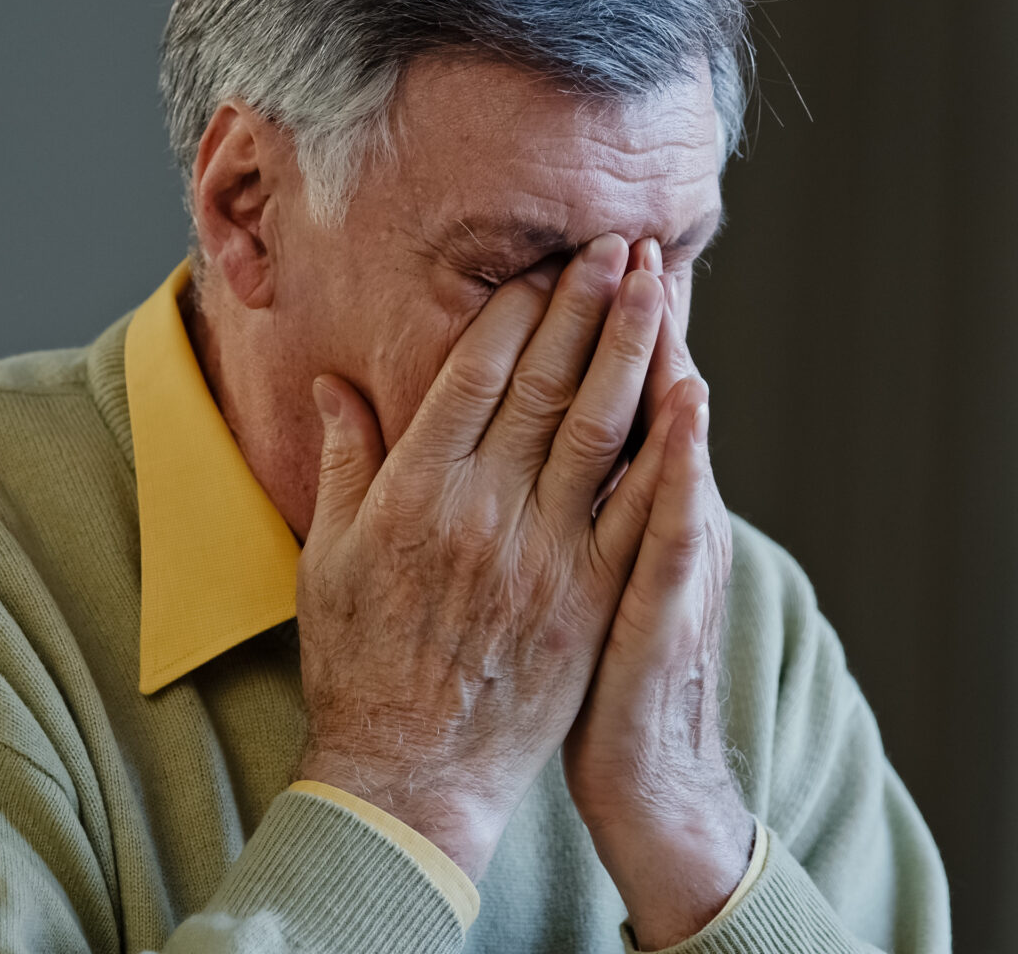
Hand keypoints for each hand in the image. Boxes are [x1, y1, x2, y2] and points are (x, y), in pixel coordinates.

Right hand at [295, 233, 679, 879]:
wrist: (408, 772)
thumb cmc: (358, 665)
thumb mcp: (327, 556)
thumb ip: (346, 463)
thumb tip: (334, 386)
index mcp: (414, 493)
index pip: (475, 376)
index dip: (515, 312)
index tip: (543, 265)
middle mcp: (482, 513)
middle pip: (546, 385)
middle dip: (585, 306)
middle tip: (616, 246)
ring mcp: (542, 556)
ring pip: (599, 431)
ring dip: (631, 351)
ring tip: (655, 289)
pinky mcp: (589, 601)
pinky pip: (637, 513)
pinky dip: (668, 450)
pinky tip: (690, 399)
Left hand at [565, 246, 753, 949]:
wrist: (650, 788)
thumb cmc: (595, 688)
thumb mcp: (582, 589)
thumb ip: (560, 510)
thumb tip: (527, 445)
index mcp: (613, 517)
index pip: (605, 408)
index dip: (595, 335)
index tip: (579, 260)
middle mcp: (650, 526)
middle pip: (640, 408)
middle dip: (636, 322)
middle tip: (630, 239)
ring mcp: (666, 564)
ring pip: (668, 450)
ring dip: (668, 367)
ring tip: (663, 291)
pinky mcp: (667, 609)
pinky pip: (673, 527)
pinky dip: (681, 465)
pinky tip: (682, 414)